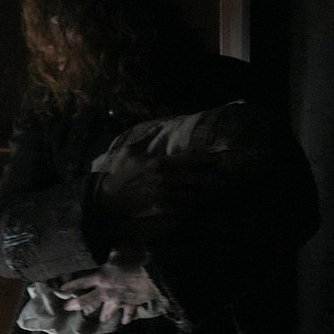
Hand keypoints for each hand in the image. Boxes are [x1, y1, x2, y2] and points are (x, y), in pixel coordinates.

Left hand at [60, 258, 155, 323]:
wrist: (151, 276)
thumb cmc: (134, 261)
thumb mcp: (120, 251)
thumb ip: (113, 253)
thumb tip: (111, 250)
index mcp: (101, 277)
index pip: (82, 282)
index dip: (71, 285)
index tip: (61, 289)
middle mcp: (106, 292)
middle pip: (88, 301)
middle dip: (76, 304)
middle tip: (68, 308)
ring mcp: (117, 301)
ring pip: (107, 312)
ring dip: (104, 316)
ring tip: (101, 320)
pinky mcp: (130, 305)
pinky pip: (127, 314)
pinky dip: (126, 318)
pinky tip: (125, 322)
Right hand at [98, 143, 220, 217]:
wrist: (107, 198)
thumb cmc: (118, 173)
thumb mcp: (129, 150)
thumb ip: (146, 137)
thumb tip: (159, 125)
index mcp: (159, 162)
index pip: (189, 159)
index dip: (206, 159)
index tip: (219, 159)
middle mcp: (165, 179)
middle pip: (196, 178)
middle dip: (213, 178)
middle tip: (227, 179)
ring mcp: (165, 195)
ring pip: (193, 194)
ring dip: (208, 194)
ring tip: (219, 193)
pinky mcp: (162, 208)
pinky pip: (184, 208)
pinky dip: (195, 207)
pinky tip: (203, 206)